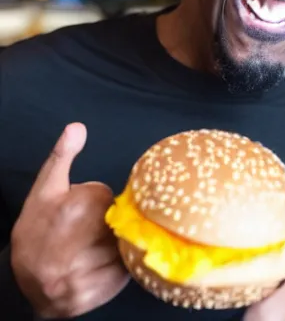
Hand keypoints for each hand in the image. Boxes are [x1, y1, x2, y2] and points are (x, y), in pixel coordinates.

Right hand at [10, 123, 129, 317]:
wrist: (23, 283)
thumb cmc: (37, 228)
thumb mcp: (46, 188)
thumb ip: (62, 156)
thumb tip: (77, 126)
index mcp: (81, 205)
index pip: (113, 198)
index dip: (99, 204)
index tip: (81, 214)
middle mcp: (90, 237)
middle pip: (124, 219)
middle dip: (111, 223)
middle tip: (87, 234)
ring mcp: (95, 266)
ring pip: (129, 243)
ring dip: (117, 245)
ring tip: (91, 251)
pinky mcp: (102, 290)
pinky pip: (128, 270)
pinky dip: (120, 268)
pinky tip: (98, 267)